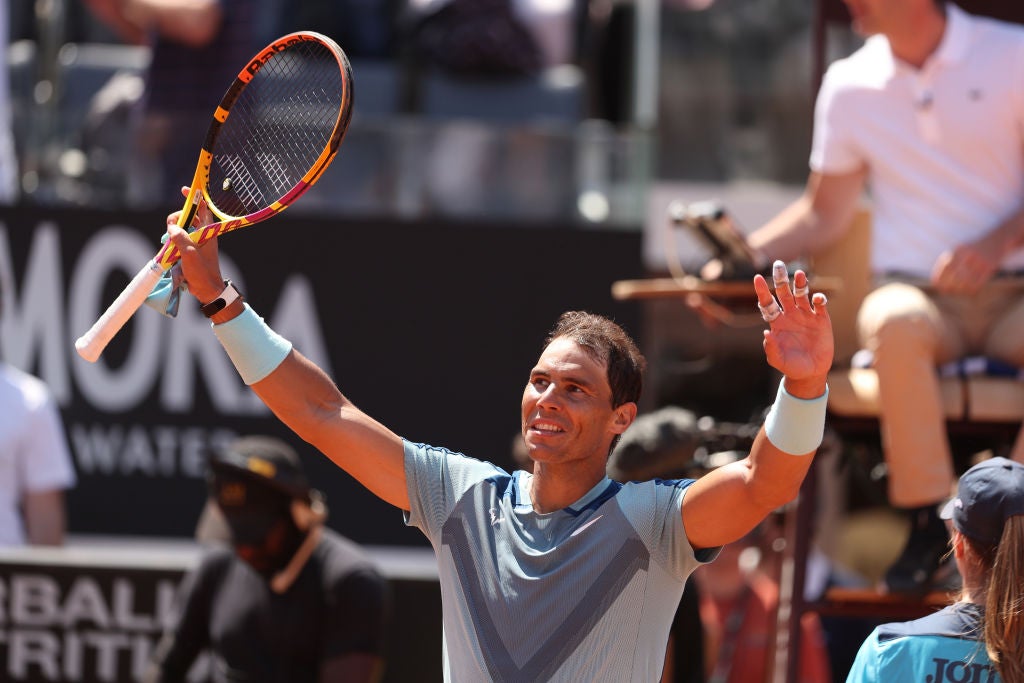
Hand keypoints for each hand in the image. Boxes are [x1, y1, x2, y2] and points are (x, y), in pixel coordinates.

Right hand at [164, 187, 224, 302]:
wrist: (207, 289)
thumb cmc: (202, 272)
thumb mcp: (189, 254)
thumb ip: (180, 238)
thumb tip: (172, 228)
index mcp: (208, 231)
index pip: (202, 208)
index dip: (194, 198)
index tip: (184, 190)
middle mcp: (203, 234)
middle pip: (188, 216)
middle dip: (177, 218)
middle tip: (170, 229)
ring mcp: (197, 241)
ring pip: (182, 227)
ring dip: (173, 230)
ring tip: (169, 242)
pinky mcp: (190, 249)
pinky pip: (179, 238)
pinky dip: (173, 240)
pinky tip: (169, 248)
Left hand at [754, 261, 832, 398]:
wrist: (810, 372)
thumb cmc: (791, 366)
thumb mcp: (778, 360)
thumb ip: (771, 348)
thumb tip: (766, 333)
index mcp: (777, 322)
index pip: (767, 303)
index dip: (762, 291)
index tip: (757, 278)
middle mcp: (790, 315)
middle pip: (784, 293)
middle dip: (781, 279)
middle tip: (778, 264)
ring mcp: (806, 315)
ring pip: (802, 294)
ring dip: (800, 284)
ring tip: (800, 274)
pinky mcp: (821, 319)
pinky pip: (820, 305)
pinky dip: (818, 300)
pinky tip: (817, 300)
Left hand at [931, 243, 998, 294]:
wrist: (999, 238)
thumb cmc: (975, 248)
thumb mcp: (960, 250)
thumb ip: (949, 262)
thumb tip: (935, 280)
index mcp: (958, 250)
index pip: (945, 267)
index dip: (939, 278)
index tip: (936, 286)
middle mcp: (968, 254)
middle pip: (954, 276)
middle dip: (948, 286)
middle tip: (946, 292)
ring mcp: (980, 260)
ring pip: (966, 282)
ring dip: (960, 290)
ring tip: (957, 292)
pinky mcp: (990, 266)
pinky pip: (979, 283)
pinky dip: (973, 290)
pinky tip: (970, 292)